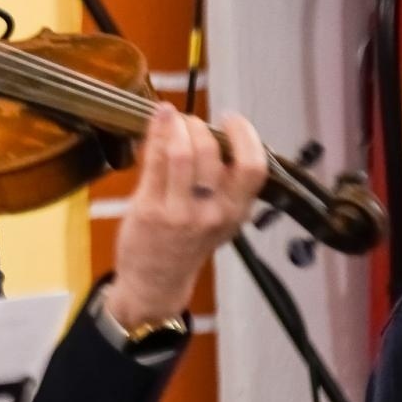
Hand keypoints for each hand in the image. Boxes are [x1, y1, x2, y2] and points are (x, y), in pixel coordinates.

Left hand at [107, 103, 268, 328]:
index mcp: (236, 213)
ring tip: (173, 118)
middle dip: (200, 127)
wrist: (156, 282)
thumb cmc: (186, 245)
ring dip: (177, 126)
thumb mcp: (219, 220)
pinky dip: (157, 133)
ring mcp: (179, 212)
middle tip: (191, 122)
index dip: (245, 136)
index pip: (253, 168)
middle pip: (213, 153)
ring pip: (183, 153)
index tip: (231, 120)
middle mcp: (212, 213)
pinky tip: (158, 119)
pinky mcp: (149, 209)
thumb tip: (221, 137)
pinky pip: (155, 161)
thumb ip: (226, 185)